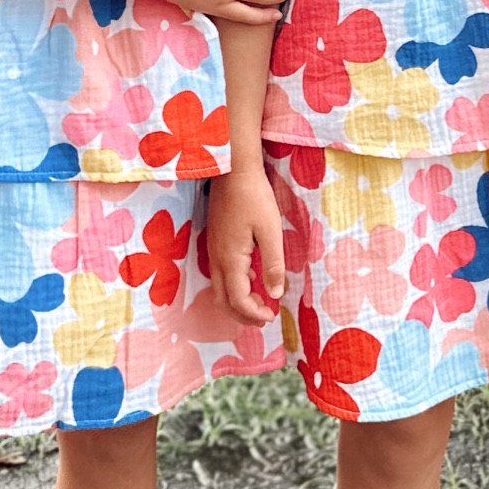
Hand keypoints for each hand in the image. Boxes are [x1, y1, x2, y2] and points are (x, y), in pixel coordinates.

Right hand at [207, 169, 286, 324]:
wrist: (233, 171)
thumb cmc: (254, 197)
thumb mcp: (270, 231)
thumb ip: (273, 265)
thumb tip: (275, 294)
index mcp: (230, 259)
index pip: (238, 300)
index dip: (254, 314)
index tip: (272, 315)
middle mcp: (216, 259)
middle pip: (223, 301)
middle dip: (242, 315)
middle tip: (264, 317)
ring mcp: (213, 251)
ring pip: (219, 289)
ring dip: (238, 302)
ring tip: (260, 301)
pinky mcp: (214, 243)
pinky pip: (219, 275)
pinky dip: (234, 287)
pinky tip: (252, 278)